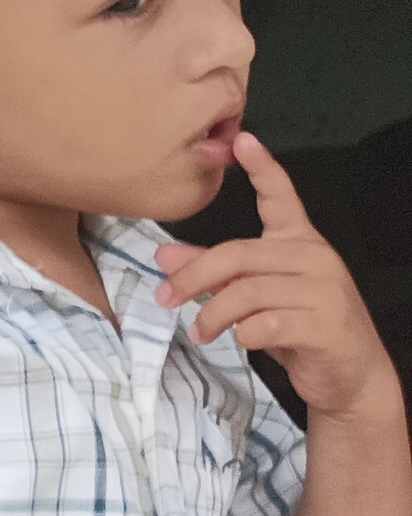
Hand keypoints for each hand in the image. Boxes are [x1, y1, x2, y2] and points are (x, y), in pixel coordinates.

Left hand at [156, 135, 398, 419]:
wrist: (350, 375)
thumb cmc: (299, 328)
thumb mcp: (254, 295)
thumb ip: (214, 273)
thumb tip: (163, 256)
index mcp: (300, 243)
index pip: (283, 198)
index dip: (263, 169)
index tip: (242, 140)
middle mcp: (316, 258)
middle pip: (238, 254)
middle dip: (193, 277)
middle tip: (165, 298)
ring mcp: (325, 291)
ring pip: (246, 291)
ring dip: (213, 315)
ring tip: (201, 332)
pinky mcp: (325, 325)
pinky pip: (264, 324)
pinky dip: (243, 335)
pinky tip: (242, 342)